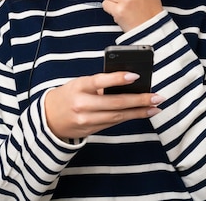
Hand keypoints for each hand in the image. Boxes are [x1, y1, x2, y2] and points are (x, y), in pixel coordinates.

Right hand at [44, 71, 163, 139]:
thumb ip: (99, 83)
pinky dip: (129, 117)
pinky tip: (142, 113)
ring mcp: (86, 120)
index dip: (118, 78)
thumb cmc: (69, 94)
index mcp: (79, 86)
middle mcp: (82, 104)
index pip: (100, 81)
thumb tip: (129, 83)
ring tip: (155, 106)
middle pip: (114, 103)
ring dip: (139, 111)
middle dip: (138, 100)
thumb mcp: (79, 83)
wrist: (49, 118)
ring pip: (117, 116)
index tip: (135, 76)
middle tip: (156, 96)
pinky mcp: (91, 130)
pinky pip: (113, 123)